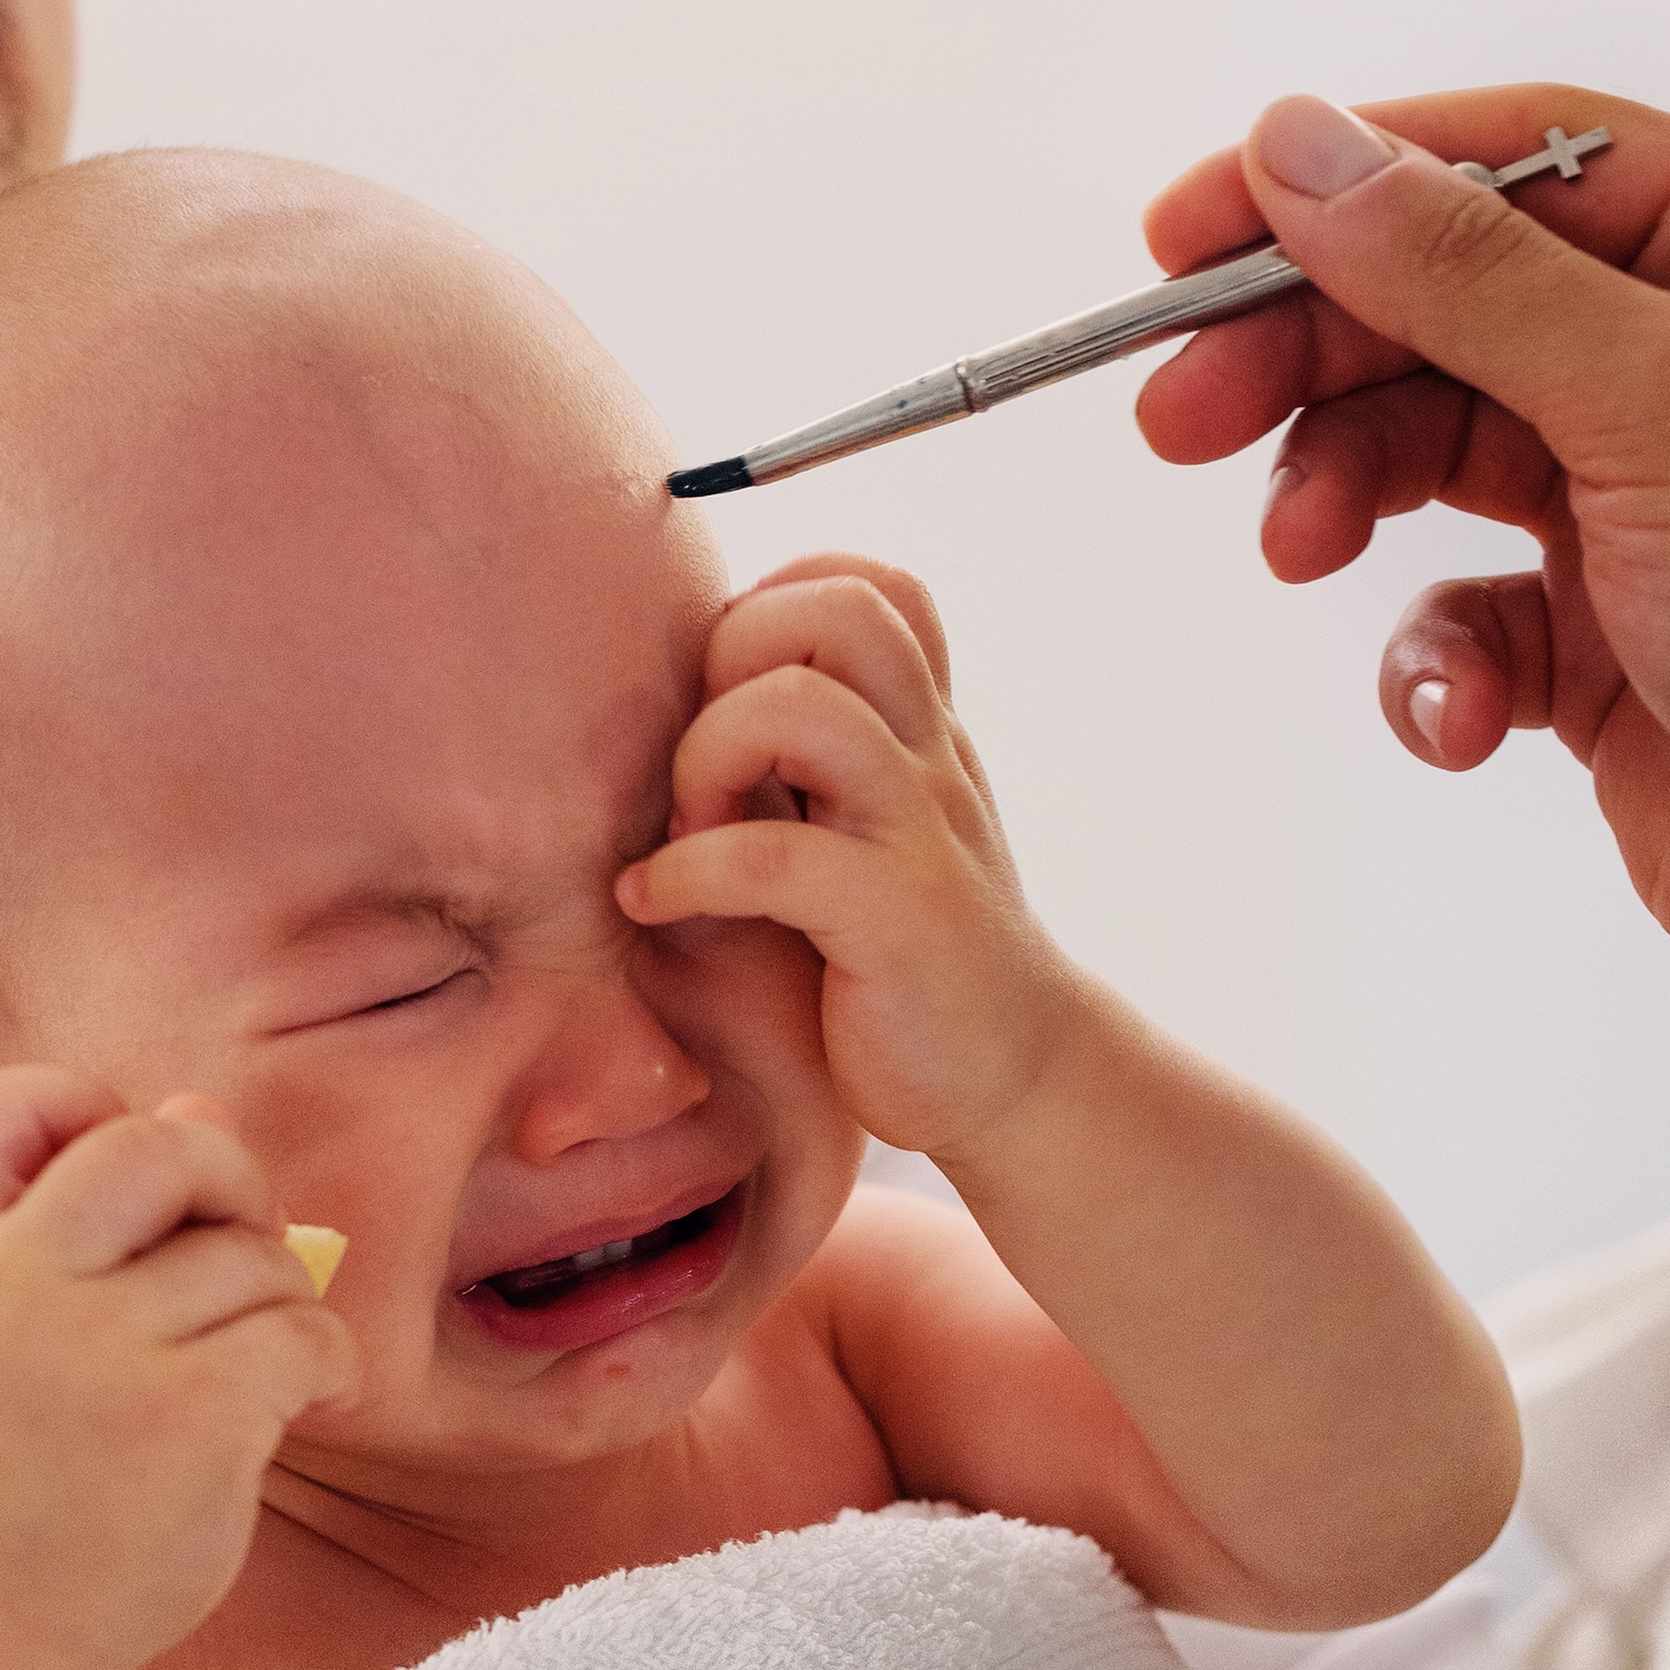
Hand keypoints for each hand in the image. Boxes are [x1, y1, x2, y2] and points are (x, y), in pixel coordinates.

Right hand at [0, 1067, 356, 1669]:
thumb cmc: (24, 1477)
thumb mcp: (18, 1334)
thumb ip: (93, 1224)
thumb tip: (203, 1106)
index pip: (1, 1104)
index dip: (79, 1106)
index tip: (126, 1184)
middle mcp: (13, 1285)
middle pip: (156, 1142)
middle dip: (227, 1177)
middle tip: (243, 1245)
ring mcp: (98, 1349)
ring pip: (252, 1254)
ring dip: (283, 1305)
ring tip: (259, 1374)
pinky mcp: (190, 1414)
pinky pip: (306, 1334)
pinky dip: (328, 1366)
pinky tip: (303, 1409)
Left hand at [614, 560, 1075, 1167]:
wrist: (1015, 1081)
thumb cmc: (908, 967)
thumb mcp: (869, 842)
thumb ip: (809, 774)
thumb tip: (678, 716)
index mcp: (920, 732)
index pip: (867, 588)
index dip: (775, 608)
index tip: (726, 704)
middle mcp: (928, 759)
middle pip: (835, 612)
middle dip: (731, 661)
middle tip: (697, 767)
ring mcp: (918, 832)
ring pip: (803, 709)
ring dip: (707, 756)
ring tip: (683, 829)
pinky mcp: (896, 919)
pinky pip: (771, 857)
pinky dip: (686, 872)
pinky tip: (654, 903)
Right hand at [1136, 90, 1669, 1082]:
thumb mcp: (1660, 405)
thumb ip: (1471, 277)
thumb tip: (1307, 153)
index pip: (1508, 164)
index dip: (1340, 187)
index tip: (1188, 238)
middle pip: (1442, 311)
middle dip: (1305, 361)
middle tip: (1178, 417)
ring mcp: (1644, 513)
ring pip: (1430, 463)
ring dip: (1344, 504)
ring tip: (1298, 558)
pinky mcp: (1603, 657)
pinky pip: (1464, 629)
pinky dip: (1432, 673)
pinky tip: (1458, 719)